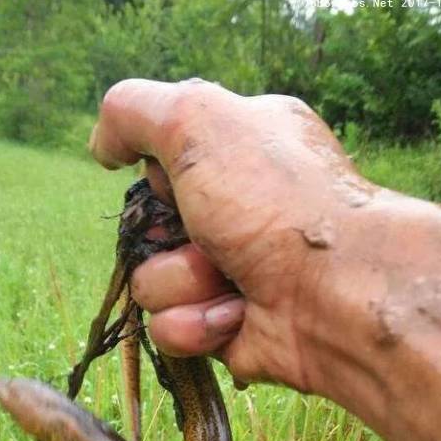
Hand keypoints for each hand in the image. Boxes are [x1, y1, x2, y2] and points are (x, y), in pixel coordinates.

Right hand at [90, 78, 371, 389]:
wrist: (337, 294)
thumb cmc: (275, 201)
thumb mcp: (197, 121)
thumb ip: (134, 110)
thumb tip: (103, 145)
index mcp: (235, 153)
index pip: (156, 164)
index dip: (160, 176)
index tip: (187, 179)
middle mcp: (232, 212)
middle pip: (144, 230)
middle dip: (165, 237)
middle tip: (210, 233)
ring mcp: (227, 273)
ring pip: (150, 284)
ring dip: (185, 282)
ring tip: (233, 279)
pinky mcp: (223, 326)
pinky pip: (169, 329)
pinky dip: (198, 323)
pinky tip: (237, 316)